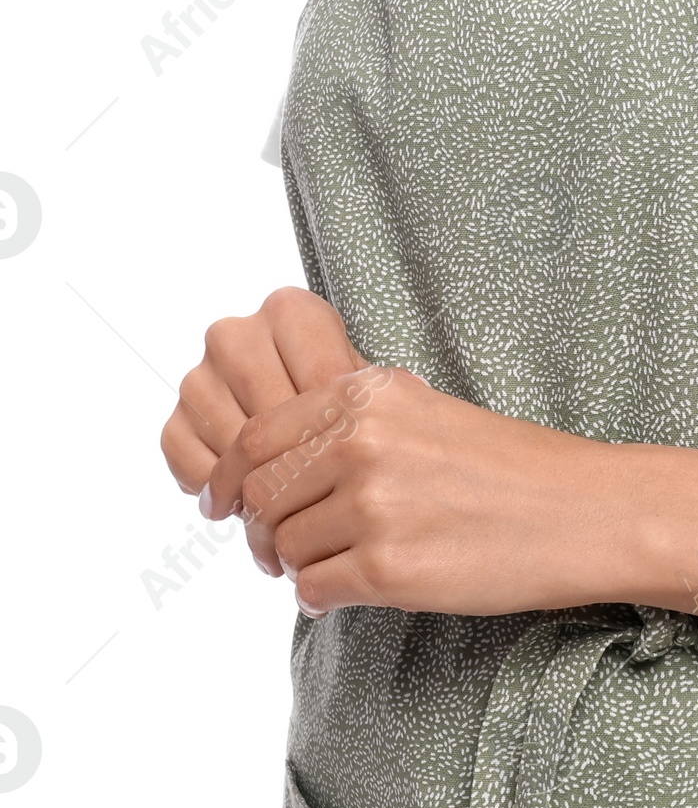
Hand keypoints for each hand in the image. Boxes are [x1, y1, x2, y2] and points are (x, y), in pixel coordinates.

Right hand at [160, 287, 361, 536]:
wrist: (304, 418)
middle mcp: (236, 334)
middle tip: (324, 491)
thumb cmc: (343, 401)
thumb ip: (377, 389)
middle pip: (270, 417)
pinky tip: (250, 493)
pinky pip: (193, 463)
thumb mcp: (369, 387)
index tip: (359, 458)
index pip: (318, 380)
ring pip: (231, 443)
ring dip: (263, 480)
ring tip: (292, 495)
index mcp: (290, 312)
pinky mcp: (177, 419)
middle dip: (301, 463)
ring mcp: (200, 375)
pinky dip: (223, 487)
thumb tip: (411, 389)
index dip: (344, 429)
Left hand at [201, 362, 636, 616]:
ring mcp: (374, 508)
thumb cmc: (509, 466)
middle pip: (261, 496)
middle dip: (264, 529)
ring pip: (285, 547)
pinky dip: (323, 598)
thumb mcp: (423, 410)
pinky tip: (354, 592)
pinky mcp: (389, 570)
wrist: (584, 512)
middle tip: (282, 550)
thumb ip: (347, 424)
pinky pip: (314, 590)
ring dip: (301, 564)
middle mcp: (362, 445)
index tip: (225, 504)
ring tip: (341, 565)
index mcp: (367, 397)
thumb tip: (266, 465)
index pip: (256, 438)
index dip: (230, 479)